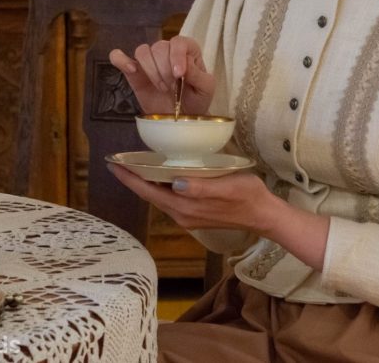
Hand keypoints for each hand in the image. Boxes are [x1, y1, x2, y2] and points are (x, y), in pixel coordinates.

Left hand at [107, 165, 331, 269]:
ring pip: (159, 198)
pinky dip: (160, 187)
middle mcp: (182, 215)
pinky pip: (170, 200)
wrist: (264, 215)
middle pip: (150, 196)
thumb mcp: (227, 187)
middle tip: (118, 162)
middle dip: (133, 180)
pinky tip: (160, 176)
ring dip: (146, 183)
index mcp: (185, 207)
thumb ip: (200, 188)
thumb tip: (175, 184)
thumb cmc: (248, 196)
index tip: (113, 165)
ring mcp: (188, 216)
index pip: (149, 192)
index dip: (130, 179)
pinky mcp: (195, 215)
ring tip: (135, 166)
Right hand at [108, 36, 215, 115]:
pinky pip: (119, 57)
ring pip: (143, 51)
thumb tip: (184, 65)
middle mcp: (167, 51)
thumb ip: (198, 75)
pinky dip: (121, 60)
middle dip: (165, 70)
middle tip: (172, 88)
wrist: (181, 118)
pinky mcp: (133, 72)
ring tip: (161, 88)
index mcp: (187, 50)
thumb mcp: (206, 88)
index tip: (179, 75)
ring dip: (151, 71)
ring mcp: (149, 61)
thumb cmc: (196, 100)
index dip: (177, 56)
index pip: (178, 42)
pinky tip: (130, 70)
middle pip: (159, 47)